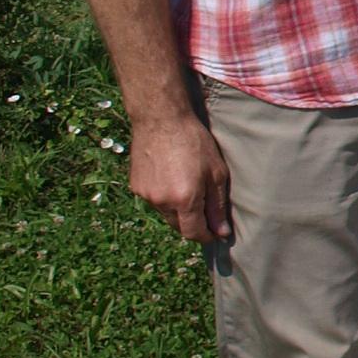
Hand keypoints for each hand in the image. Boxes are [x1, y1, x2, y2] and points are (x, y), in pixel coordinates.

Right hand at [128, 111, 230, 241]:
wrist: (161, 121)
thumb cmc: (194, 143)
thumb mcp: (216, 173)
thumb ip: (217, 206)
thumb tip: (222, 231)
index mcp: (184, 200)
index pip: (193, 233)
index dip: (206, 236)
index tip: (216, 233)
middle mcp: (162, 202)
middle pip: (178, 227)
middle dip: (193, 224)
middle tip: (206, 211)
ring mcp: (146, 195)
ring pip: (166, 214)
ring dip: (178, 211)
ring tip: (188, 188)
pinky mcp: (135, 187)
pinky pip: (154, 201)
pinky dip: (165, 198)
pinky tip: (172, 179)